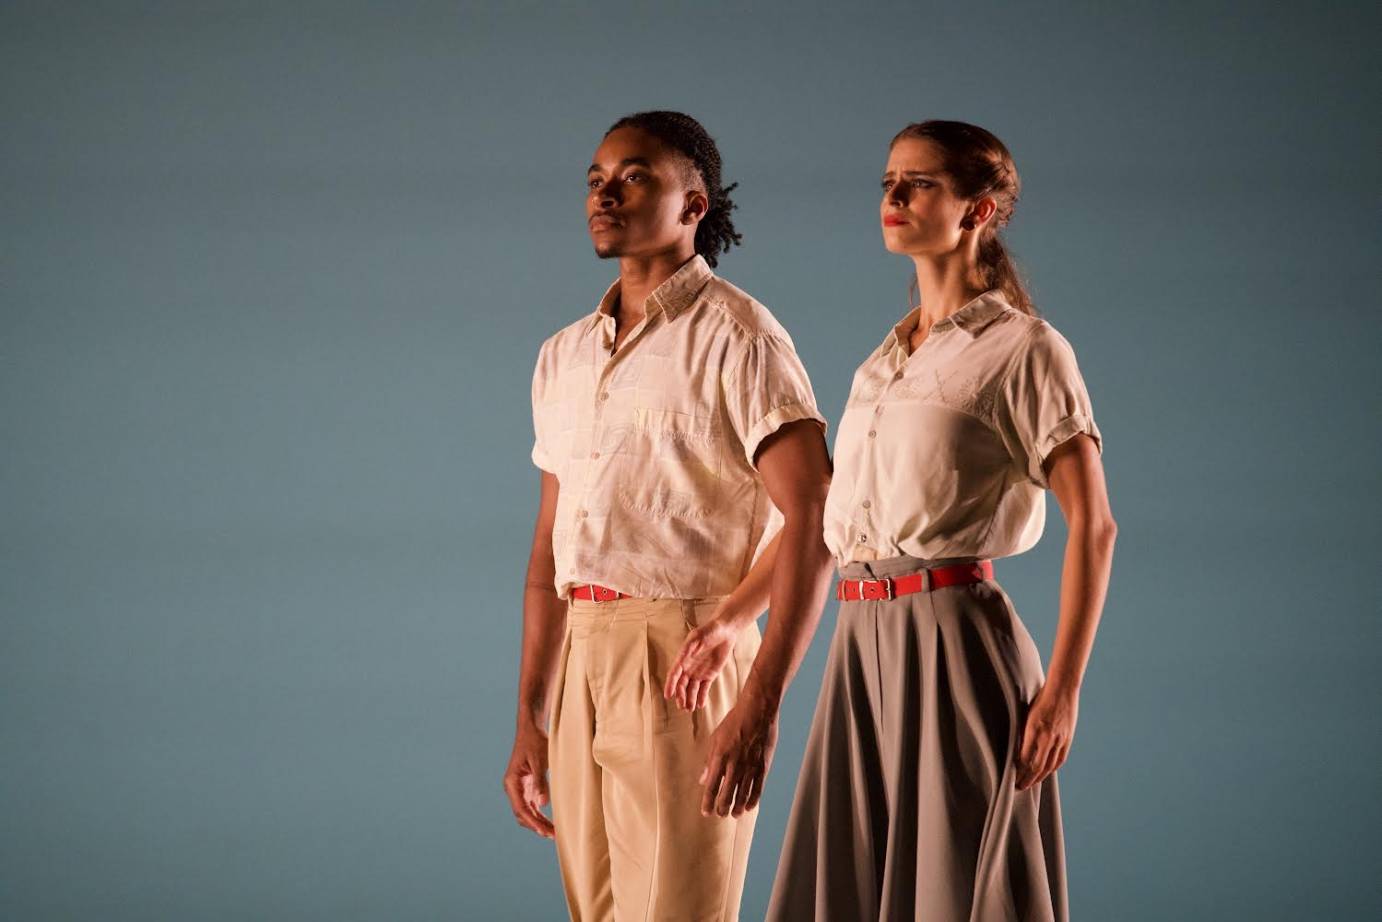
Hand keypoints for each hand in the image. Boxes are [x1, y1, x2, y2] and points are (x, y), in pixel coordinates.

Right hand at [502, 724, 554, 838]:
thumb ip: (541, 782)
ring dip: (538, 822)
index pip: (520, 809)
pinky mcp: (527, 786)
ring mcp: (519, 788)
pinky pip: (531, 806)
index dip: (533, 822)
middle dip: (537, 826)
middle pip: (522, 814)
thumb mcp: (540, 760)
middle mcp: (513, 787)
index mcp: (512, 782)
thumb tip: (543, 804)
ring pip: (527, 812)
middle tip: (554, 835)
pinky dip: (539, 815)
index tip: (545, 832)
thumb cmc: (535, 742)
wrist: (532, 728)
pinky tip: (550, 822)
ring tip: (554, 832)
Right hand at [664, 614, 740, 710]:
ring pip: (692, 689)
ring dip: (690, 699)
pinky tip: (700, 705)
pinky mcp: (710, 675)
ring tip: (690, 709)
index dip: (670, 685)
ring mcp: (699, 672)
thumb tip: (680, 659)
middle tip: (682, 706)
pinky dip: (702, 697)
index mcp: (683, 658)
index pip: (674, 674)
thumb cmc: (709, 631)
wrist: (725, 631)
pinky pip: (704, 689)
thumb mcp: (697, 637)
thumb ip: (689, 648)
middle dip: (681, 696)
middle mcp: (689, 667)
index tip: (668, 695)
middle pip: (682, 685)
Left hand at [699, 688, 777, 817]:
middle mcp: (735, 765)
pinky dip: (753, 800)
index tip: (706, 812)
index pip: (711, 787)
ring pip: (743, 794)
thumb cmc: (734, 722)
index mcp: (720, 758)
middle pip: (727, 795)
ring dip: (737, 807)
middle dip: (722, 808)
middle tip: (720, 814)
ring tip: (733, 814)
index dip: (708, 803)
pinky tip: (749, 807)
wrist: (757, 710)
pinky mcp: (763, 765)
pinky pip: (758, 788)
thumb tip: (702, 780)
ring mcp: (750, 766)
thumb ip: (709, 761)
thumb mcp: (715, 738)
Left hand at [1015, 682, 1078, 790]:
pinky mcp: (1067, 738)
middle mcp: (1047, 736)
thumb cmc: (1040, 698)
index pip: (1024, 758)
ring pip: (1049, 765)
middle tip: (1019, 787)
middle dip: (1027, 779)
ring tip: (1031, 783)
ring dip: (1039, 777)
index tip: (1012, 777)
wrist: (1062, 688)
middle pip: (1036, 766)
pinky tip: (1046, 773)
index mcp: (1033, 729)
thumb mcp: (1026, 713)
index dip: (1018, 771)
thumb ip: (1023, 732)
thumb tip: (1017, 749)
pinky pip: (1059, 759)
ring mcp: (1059, 738)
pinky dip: (1052, 768)